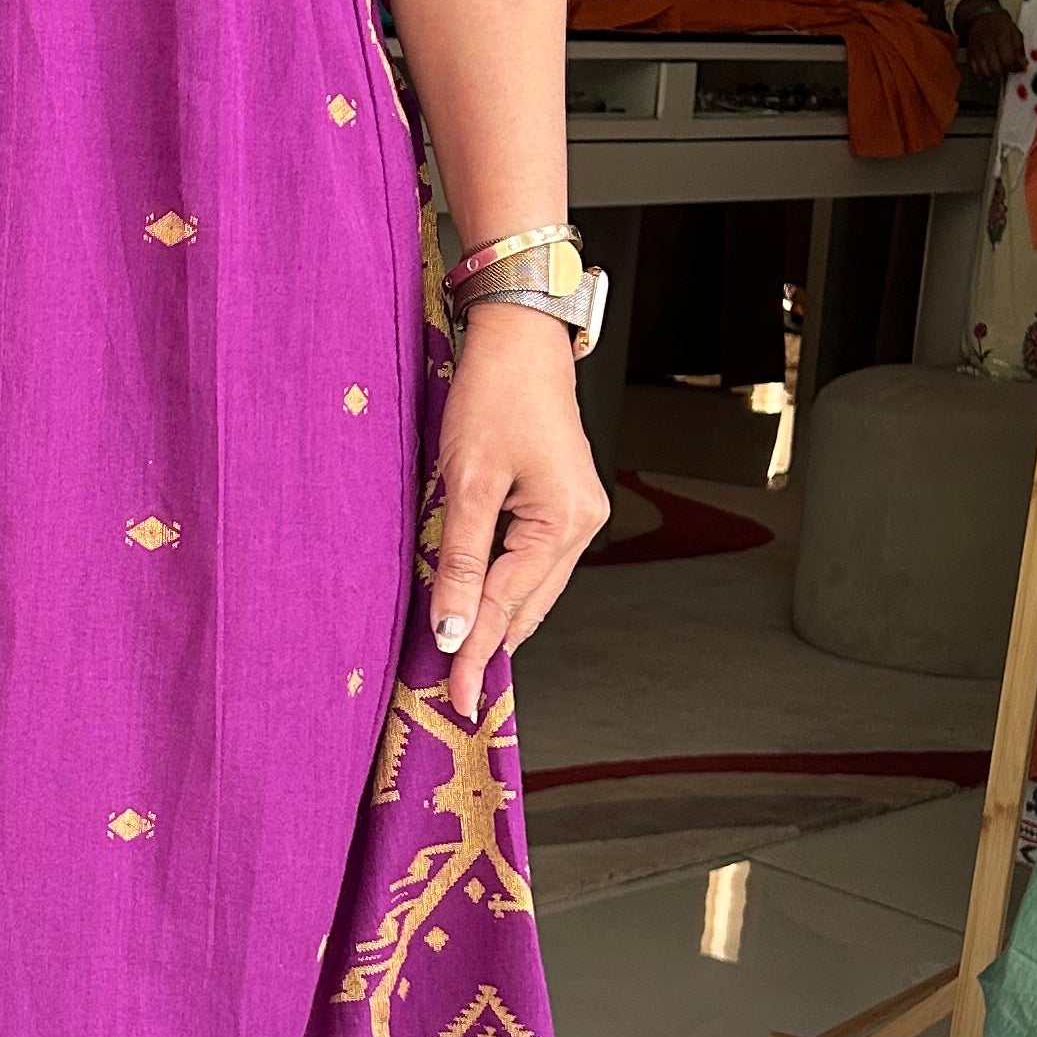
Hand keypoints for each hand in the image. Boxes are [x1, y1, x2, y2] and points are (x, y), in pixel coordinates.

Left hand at [424, 303, 611, 714]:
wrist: (519, 339)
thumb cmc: (492, 396)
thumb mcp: (468, 481)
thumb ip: (461, 560)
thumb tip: (454, 629)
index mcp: (563, 522)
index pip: (507, 606)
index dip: (475, 654)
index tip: (454, 698)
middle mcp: (581, 524)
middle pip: (528, 606)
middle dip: (490, 647)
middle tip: (454, 692)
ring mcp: (577, 514)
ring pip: (532, 588)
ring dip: (498, 621)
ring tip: (463, 662)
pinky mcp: (563, 502)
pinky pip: (532, 562)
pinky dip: (505, 587)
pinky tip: (482, 606)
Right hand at [959, 3, 1026, 78]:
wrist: (983, 18)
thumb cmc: (1001, 26)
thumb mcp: (1015, 33)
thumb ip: (1019, 50)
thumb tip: (1023, 65)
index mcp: (1001, 38)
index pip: (1008, 60)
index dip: (1015, 67)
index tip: (1018, 67)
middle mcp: (987, 44)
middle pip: (995, 68)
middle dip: (1003, 71)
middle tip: (1007, 67)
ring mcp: (976, 50)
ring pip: (984, 72)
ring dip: (993, 73)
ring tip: (998, 67)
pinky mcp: (970, 54)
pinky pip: (975, 70)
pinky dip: (981, 72)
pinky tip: (988, 67)